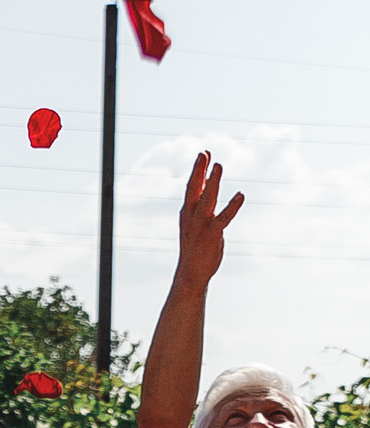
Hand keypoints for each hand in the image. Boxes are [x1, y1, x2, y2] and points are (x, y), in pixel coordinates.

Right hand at [177, 150, 244, 285]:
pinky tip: (240, 195)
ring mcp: (201, 225)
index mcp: (187, 213)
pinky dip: (232, 206)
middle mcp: (191, 217)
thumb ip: (201, 208)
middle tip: (204, 153)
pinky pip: (223, 218)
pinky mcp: (212, 235)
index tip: (204, 154)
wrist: (191, 274)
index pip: (191, 187)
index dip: (198, 170)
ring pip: (207, 199)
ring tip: (218, 166)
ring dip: (213, 182)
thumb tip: (207, 193)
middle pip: (194, 189)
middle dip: (199, 170)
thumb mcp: (195, 226)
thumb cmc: (196, 249)